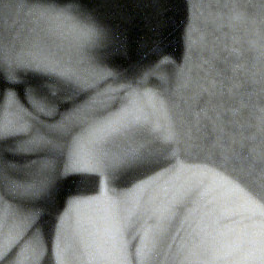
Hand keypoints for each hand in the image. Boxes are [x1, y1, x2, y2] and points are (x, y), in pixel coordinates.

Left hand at [62, 83, 178, 188]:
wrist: (90, 170)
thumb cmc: (109, 160)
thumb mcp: (142, 150)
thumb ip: (154, 133)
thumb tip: (153, 103)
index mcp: (172, 148)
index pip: (165, 111)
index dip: (145, 112)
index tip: (129, 132)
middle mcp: (169, 138)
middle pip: (159, 99)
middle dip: (139, 105)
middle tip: (122, 126)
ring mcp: (157, 127)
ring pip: (148, 93)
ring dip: (129, 102)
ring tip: (118, 124)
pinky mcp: (141, 117)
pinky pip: (134, 93)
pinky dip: (121, 100)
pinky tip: (113, 119)